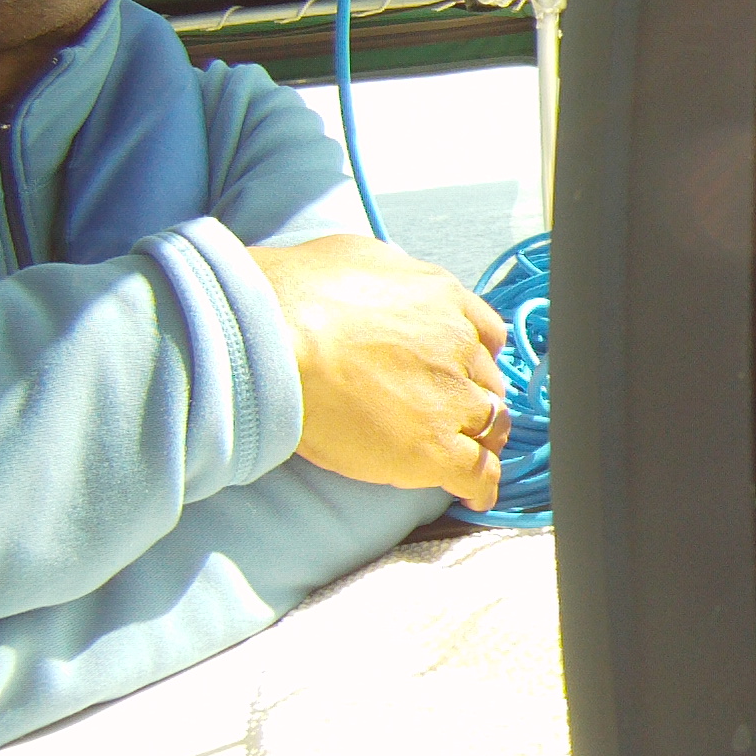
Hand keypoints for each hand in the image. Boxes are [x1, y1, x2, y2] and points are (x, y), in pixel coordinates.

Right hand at [247, 234, 509, 507]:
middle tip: (454, 416)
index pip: (484, 334)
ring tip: (467, 456)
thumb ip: (388, 276)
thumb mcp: (356, 257)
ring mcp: (449, 398)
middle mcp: (457, 345)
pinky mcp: (433, 447)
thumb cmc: (292, 294)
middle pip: (485, 381)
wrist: (268, 338)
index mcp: (443, 299)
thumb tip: (385, 282)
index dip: (475, 358)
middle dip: (473, 398)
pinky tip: (475, 497)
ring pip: (487, 424)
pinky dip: (480, 487)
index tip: (463, 373)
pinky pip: (476, 472)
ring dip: (479, 439)